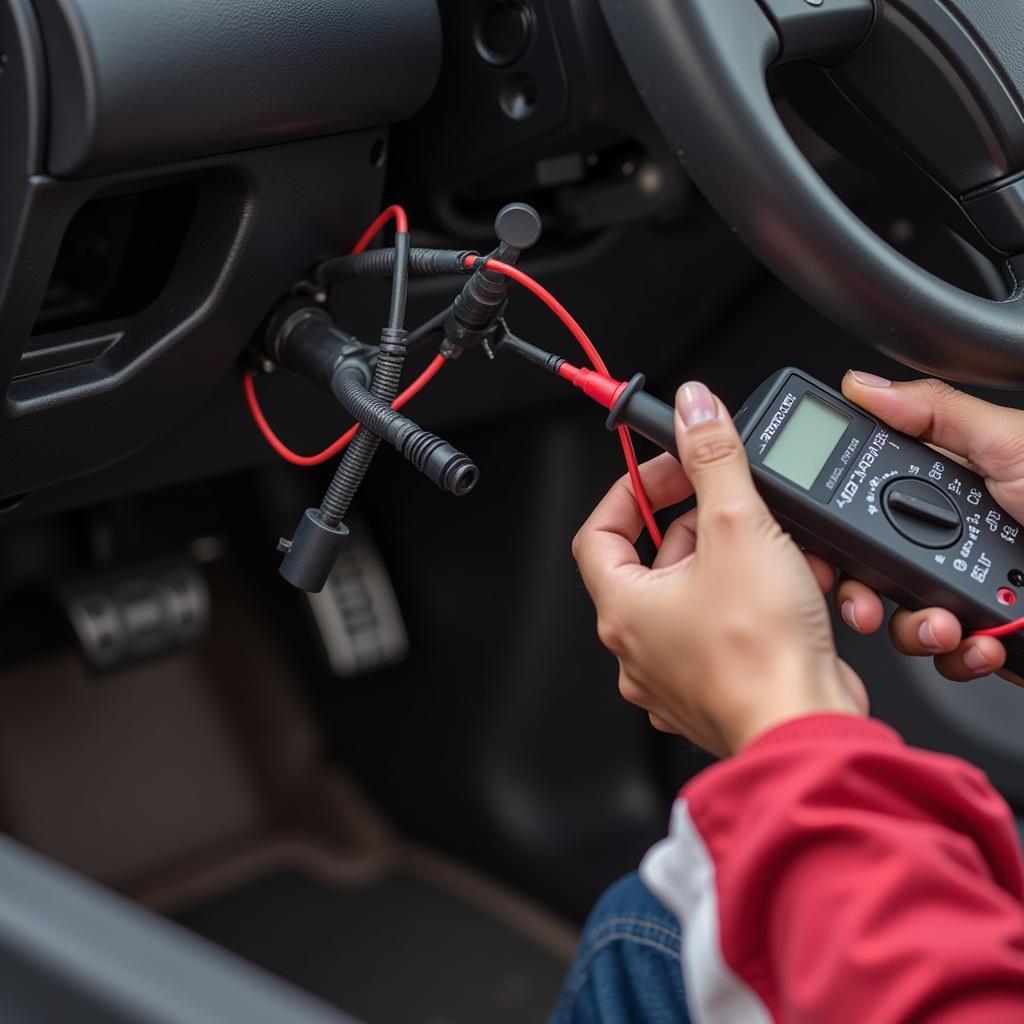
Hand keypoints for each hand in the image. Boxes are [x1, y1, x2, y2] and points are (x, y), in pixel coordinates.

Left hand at [572, 381, 866, 756]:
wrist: (808, 731)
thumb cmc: (760, 656)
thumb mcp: (738, 527)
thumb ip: (713, 458)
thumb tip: (693, 410)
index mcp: (625, 608)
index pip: (600, 531)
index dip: (631, 491)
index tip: (666, 471)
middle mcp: (641, 646)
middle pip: (656, 560)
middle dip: (702, 524)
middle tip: (735, 503)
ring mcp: (679, 672)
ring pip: (701, 593)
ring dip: (742, 561)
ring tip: (782, 549)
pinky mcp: (720, 686)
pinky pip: (731, 627)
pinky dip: (761, 600)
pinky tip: (798, 588)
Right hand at [836, 371, 1023, 684]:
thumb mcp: (1014, 444)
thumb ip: (937, 413)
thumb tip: (865, 384)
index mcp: (948, 487)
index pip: (865, 501)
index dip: (835, 524)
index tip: (818, 546)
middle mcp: (950, 537)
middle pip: (870, 566)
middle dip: (861, 589)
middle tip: (863, 598)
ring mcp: (969, 590)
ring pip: (901, 617)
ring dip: (914, 629)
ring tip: (946, 624)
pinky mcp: (988, 634)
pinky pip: (946, 655)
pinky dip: (959, 656)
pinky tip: (984, 641)